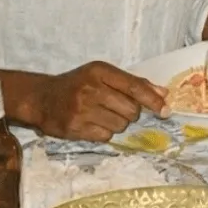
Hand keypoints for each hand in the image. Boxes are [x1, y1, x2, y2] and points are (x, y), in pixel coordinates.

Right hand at [32, 62, 168, 141]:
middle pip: (131, 110)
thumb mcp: (103, 75)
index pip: (134, 86)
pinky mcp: (74, 128)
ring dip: (118, 123)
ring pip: (120, 125)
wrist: (41, 98)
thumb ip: (134, 83)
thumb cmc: (78, 84)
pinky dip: (104, 132)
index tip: (166, 109)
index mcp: (100, 71)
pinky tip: (92, 123)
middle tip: (117, 108)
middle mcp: (91, 89)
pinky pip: (105, 136)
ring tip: (102, 115)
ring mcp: (81, 110)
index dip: (153, 100)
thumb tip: (163, 93)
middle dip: (131, 113)